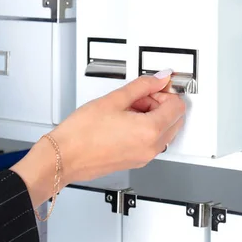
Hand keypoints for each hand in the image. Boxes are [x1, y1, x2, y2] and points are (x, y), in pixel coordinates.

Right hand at [11, 69, 185, 206]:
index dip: (165, 93)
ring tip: (128, 110)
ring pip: (164, 131)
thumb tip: (159, 79)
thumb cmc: (81, 133)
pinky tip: (124, 122)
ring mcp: (144, 157)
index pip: (177, 106)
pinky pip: (152, 142)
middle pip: (175, 120)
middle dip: (161, 105)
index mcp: (150, 131)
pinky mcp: (135, 162)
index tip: (153, 88)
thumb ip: (142, 86)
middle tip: (140, 97)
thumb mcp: (114, 99)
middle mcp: (151, 147)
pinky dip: (146, 130)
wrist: (63, 157)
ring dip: (154, 117)